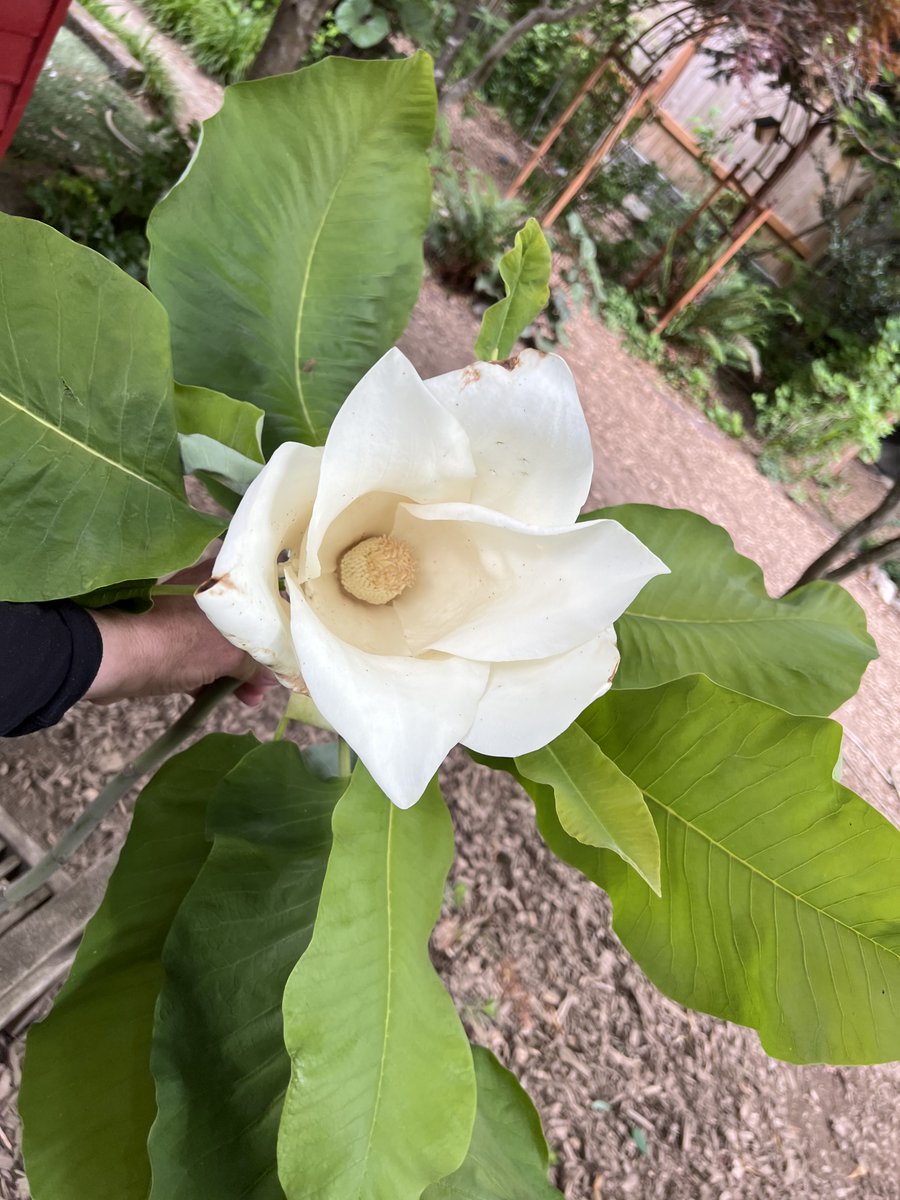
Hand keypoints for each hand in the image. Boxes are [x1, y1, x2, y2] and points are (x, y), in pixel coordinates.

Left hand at [84, 565, 276, 705]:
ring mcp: (180, 619)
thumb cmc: (176, 641)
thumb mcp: (229, 652)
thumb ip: (256, 662)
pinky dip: (212, 678)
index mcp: (219, 581)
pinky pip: (196, 661)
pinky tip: (225, 697)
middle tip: (270, 681)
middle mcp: (202, 593)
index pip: (261, 592)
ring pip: (219, 645)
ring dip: (237, 672)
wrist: (112, 656)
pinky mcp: (163, 643)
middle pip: (241, 624)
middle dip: (257, 656)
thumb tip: (272, 676)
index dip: (280, 619)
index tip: (294, 643)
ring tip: (252, 698)